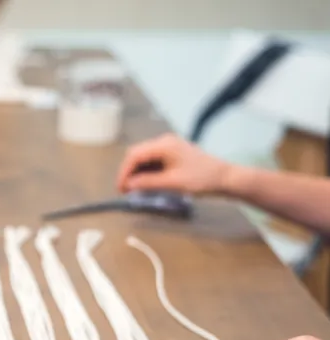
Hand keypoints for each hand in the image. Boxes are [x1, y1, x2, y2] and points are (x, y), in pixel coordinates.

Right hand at [116, 134, 237, 194]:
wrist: (225, 178)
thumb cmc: (202, 179)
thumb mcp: (172, 183)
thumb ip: (148, 183)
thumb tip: (128, 185)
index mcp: (164, 145)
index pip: (134, 155)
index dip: (124, 172)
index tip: (121, 189)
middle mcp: (165, 141)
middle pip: (137, 154)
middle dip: (129, 172)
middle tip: (125, 190)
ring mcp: (169, 146)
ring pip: (144, 158)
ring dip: (137, 172)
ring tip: (135, 189)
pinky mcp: (173, 153)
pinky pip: (153, 160)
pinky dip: (147, 171)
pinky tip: (147, 183)